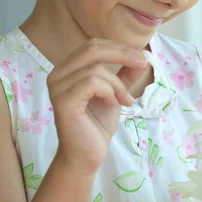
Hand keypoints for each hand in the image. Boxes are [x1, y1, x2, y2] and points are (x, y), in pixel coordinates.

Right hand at [47, 39, 147, 173]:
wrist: (86, 156)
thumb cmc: (96, 126)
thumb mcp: (116, 94)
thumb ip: (125, 75)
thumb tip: (144, 56)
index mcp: (68, 69)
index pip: (93, 46)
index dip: (119, 47)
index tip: (142, 58)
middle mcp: (58, 74)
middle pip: (92, 49)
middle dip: (122, 54)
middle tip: (142, 64)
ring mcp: (57, 87)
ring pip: (95, 69)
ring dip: (117, 84)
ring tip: (123, 101)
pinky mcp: (62, 101)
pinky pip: (91, 83)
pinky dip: (109, 91)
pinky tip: (113, 105)